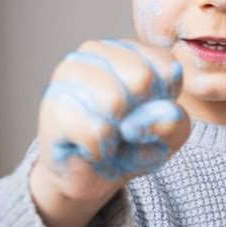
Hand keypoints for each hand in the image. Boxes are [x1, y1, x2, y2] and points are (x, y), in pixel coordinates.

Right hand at [32, 38, 189, 204]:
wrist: (91, 177)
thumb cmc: (134, 145)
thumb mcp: (171, 135)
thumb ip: (173, 122)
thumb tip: (140, 121)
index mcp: (131, 49)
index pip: (168, 67)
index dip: (166, 104)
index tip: (148, 116)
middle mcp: (97, 50)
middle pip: (142, 77)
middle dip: (141, 117)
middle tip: (126, 130)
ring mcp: (69, 73)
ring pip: (114, 100)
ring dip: (119, 135)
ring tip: (109, 139)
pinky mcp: (52, 103)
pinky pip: (95, 130)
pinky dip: (102, 151)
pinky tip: (92, 149)